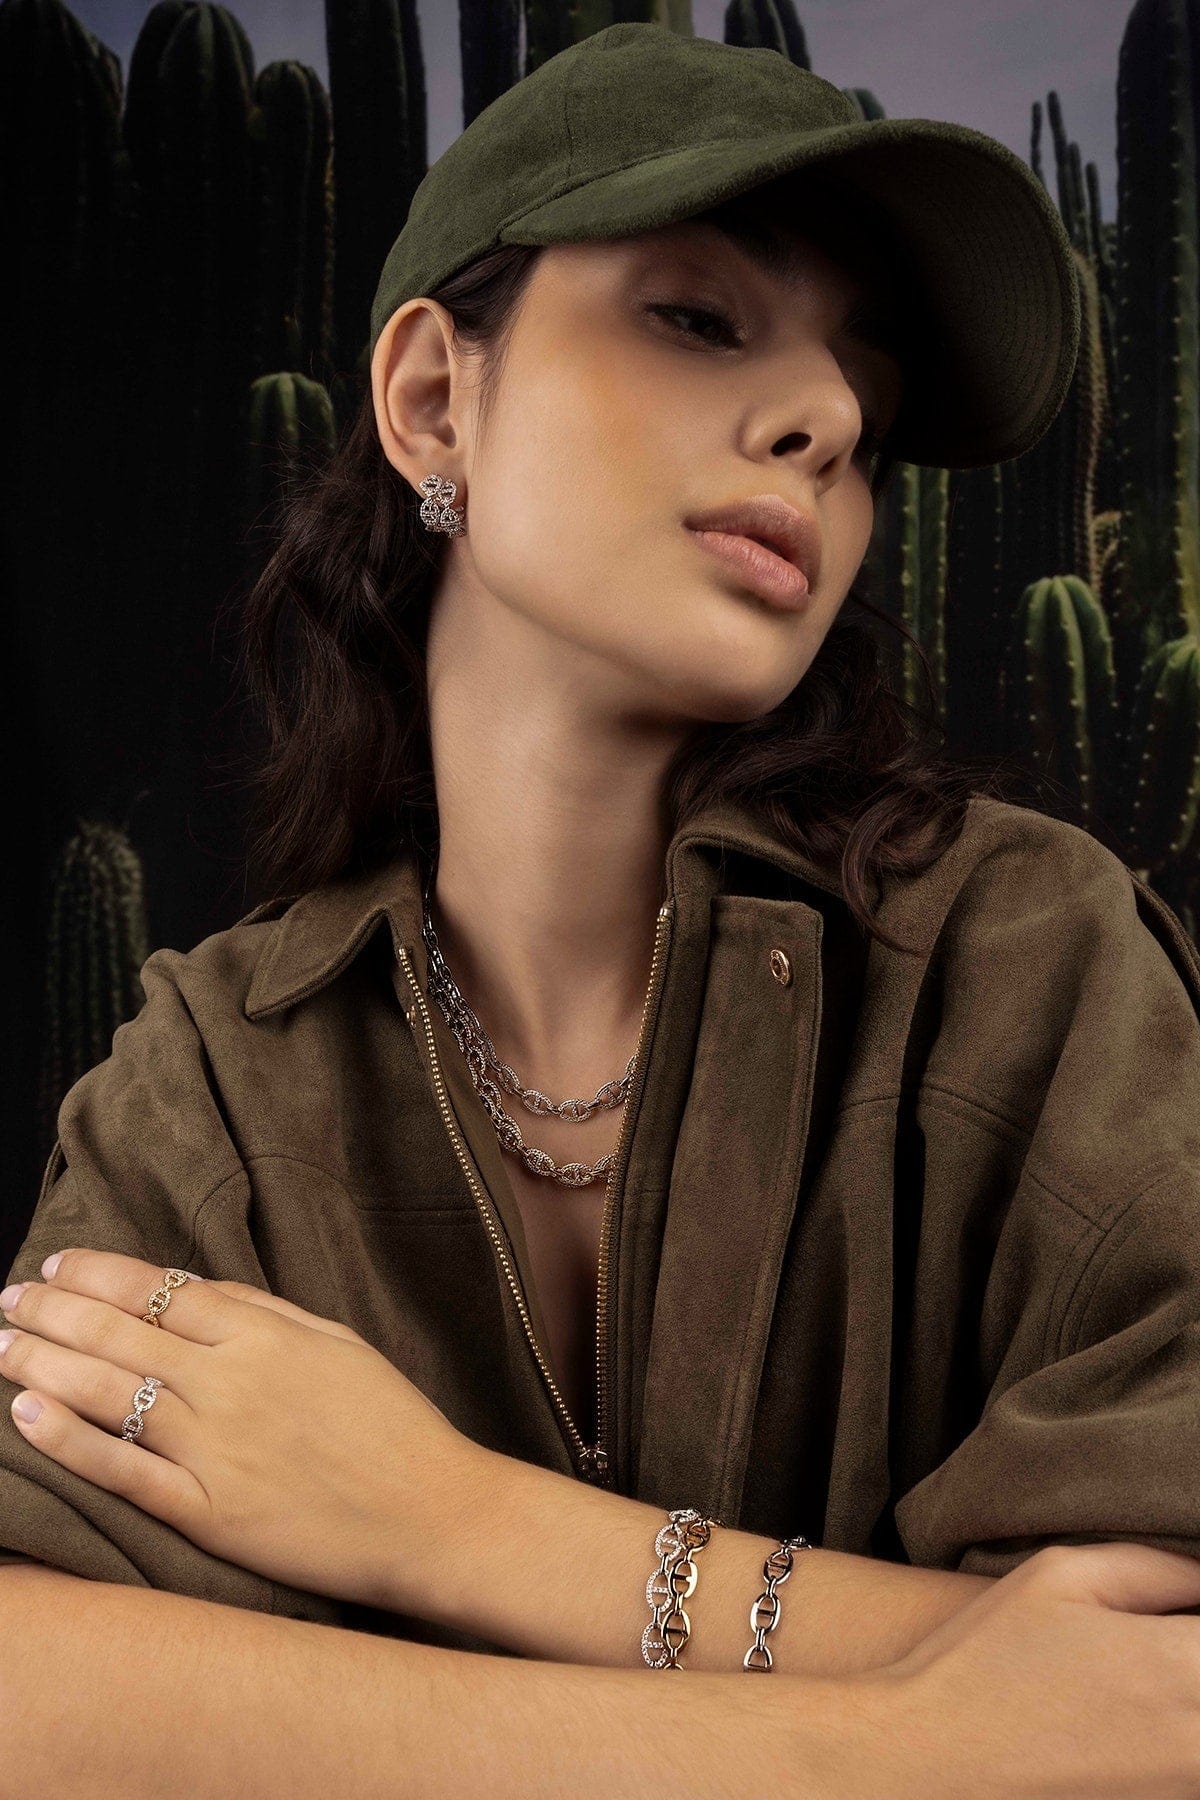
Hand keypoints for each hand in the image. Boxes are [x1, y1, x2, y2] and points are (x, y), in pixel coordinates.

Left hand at [0, 1247, 486, 1612]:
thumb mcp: (337, 1341)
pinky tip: (24, 1415)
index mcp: (263, 1335)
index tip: (56, 1265)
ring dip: (41, 1364)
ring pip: (105, 1393)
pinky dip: (67, 1440)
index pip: (157, 1289)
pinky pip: (122, 1469)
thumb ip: (264, 1311)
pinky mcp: (207, 1511)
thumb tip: (197, 1288)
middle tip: (7, 1299)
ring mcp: (213, 1448)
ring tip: (0, 1346)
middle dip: (51, 1310)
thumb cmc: (393, 1424)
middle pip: (118, 1333)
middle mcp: (229, 1383)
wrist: (431, 1512)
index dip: (97, 1274)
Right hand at [858, 1542, 1199, 1797]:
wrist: (933, 1761)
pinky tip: (1127, 1715)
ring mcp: (1182, 1792)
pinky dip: (1173, 1736)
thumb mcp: (1061, 1575)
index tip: (1176, 1608)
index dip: (1198, 1613)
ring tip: (1134, 1674)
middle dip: (1191, 1649)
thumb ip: (1157, 1568)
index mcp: (1179, 1668)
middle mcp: (1198, 1743)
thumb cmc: (988, 1659)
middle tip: (1156, 1635)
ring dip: (1185, 1691)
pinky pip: (1188, 1769)